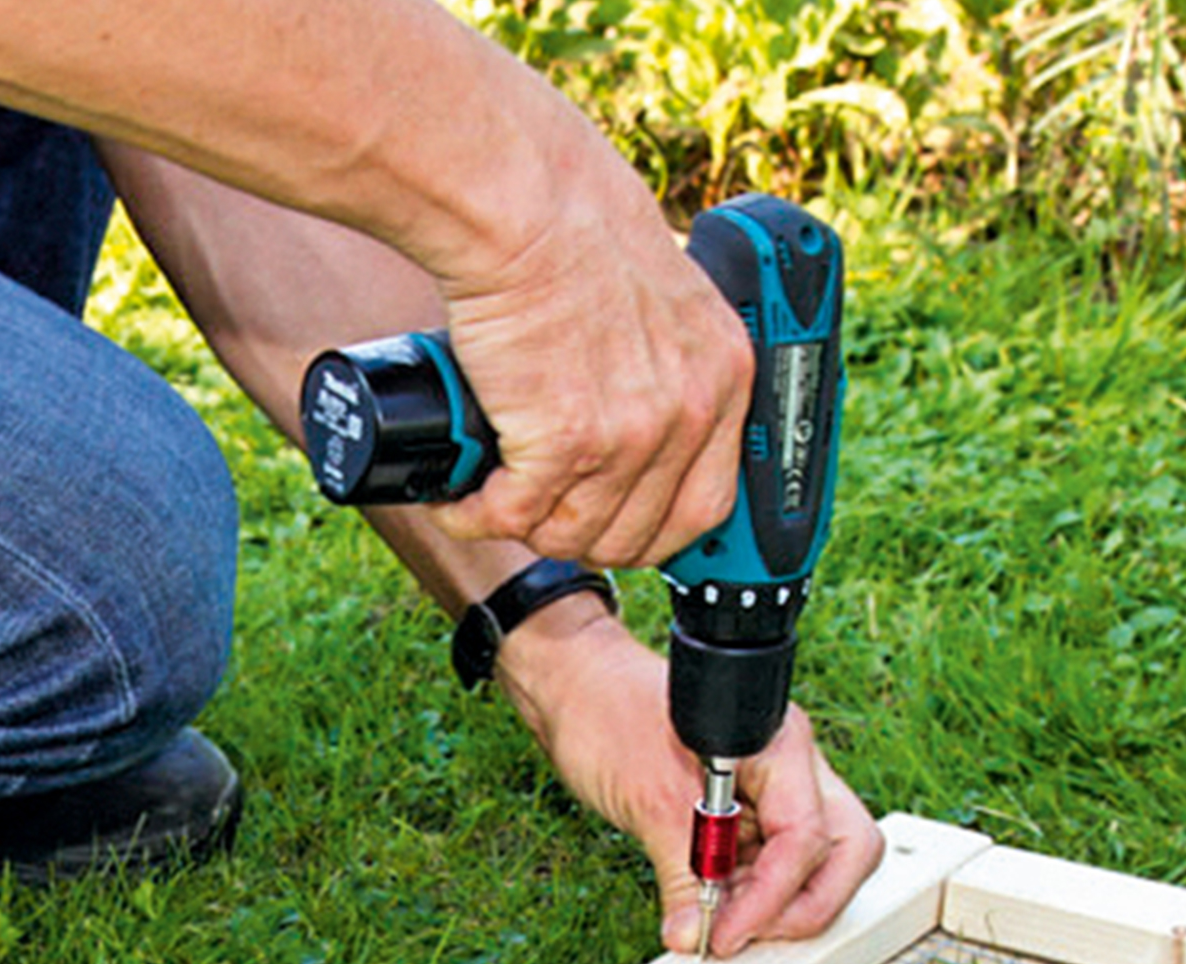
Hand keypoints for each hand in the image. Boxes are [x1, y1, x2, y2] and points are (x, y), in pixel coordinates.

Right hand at [431, 142, 753, 571]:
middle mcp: (687, 413)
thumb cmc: (575, 225)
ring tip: (495, 497)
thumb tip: (638, 414)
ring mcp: (631, 435)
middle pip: (635, 538)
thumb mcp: (664, 297)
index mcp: (722, 378)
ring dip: (526, 527)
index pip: (705, 508)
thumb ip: (668, 362)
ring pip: (574, 536)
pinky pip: (516, 518)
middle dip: (578, 535)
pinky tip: (463, 499)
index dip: (651, 532)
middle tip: (539, 509)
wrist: (525, 203)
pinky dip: (478, 516)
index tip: (614, 526)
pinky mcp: (566, 443)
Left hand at [496, 605, 883, 957]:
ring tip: (717, 926)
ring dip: (774, 905)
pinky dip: (748, 896)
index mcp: (780, 745)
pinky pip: (771, 864)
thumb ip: (681, 874)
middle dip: (805, 906)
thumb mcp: (647, 800)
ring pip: (816, 864)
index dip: (771, 898)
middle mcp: (791, 767)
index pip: (806, 836)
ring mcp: (775, 790)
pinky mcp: (750, 813)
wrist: (575, 688)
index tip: (726, 934)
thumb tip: (694, 936)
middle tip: (745, 935)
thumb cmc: (609, 712)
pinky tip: (712, 911)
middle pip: (846, 851)